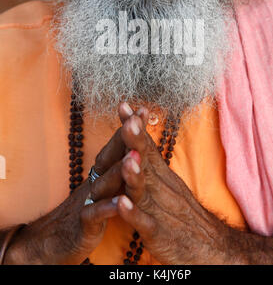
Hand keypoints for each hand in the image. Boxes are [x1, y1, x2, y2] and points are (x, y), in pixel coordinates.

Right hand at [4, 104, 132, 264]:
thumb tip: (133, 145)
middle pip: (111, 156)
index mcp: (103, 171)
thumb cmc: (86, 208)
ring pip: (105, 182)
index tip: (144, 108)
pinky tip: (121, 202)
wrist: (53, 239)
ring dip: (120, 169)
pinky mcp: (84, 223)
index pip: (118, 145)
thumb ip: (115, 166)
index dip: (130, 129)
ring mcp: (89, 200)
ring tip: (135, 155)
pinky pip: (95, 214)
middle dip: (125, 137)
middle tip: (137, 119)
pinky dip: (108, 208)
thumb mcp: (103, 185)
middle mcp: (96, 180)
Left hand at [113, 106, 240, 264]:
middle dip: (136, 141)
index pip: (147, 146)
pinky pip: (146, 223)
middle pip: (147, 161)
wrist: (211, 248)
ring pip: (146, 190)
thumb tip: (136, 143)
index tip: (123, 105)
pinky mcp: (160, 235)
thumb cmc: (183, 215)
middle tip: (129, 121)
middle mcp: (162, 188)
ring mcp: (161, 211)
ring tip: (128, 159)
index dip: (134, 127)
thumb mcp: (167, 186)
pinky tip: (122, 204)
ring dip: (136, 174)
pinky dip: (134, 214)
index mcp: (162, 176)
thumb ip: (151, 166)